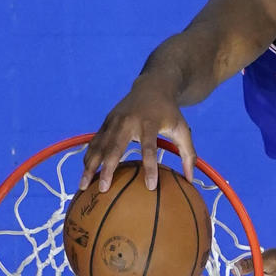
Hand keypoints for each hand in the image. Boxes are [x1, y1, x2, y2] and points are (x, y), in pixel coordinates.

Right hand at [79, 82, 195, 192]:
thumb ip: (188, 154)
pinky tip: (85, 174)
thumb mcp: (182, 129)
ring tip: (84, 186)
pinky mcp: (106, 122)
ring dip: (90, 165)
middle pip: (115, 147)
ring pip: (99, 145)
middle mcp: (128, 121)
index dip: (150, 167)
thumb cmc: (169, 112)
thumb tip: (191, 180)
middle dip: (108, 168)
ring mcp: (114, 121)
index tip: (150, 187)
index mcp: (149, 122)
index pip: (150, 148)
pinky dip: (88, 157)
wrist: (151, 87)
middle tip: (103, 189)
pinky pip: (94, 142)